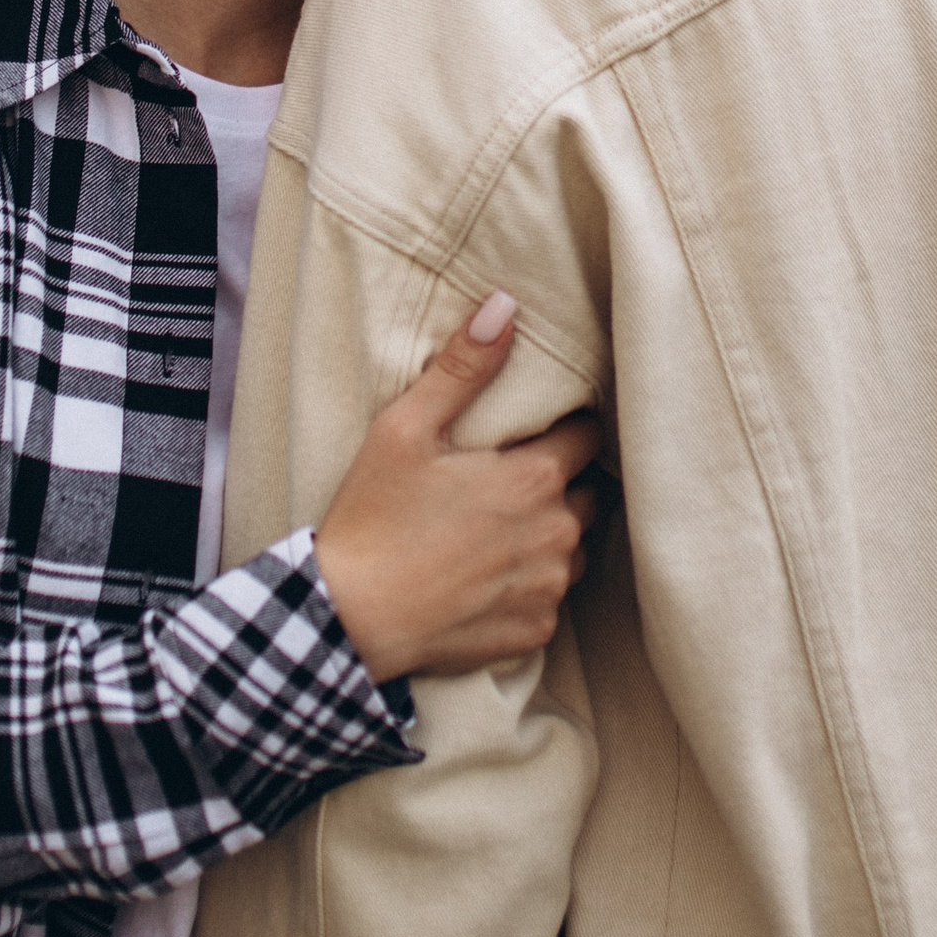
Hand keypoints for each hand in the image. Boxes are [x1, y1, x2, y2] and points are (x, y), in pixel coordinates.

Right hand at [314, 302, 601, 684]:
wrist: (348, 617)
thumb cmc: (373, 518)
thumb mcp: (405, 429)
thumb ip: (463, 368)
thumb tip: (505, 306)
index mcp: (535, 478)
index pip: (588, 437)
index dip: (565, 429)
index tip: (536, 433)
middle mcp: (557, 534)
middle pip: (589, 493)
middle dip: (561, 483)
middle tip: (511, 482)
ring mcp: (549, 587)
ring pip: (575, 548)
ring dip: (551, 535)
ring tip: (500, 530)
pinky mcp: (534, 631)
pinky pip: (551, 598)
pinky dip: (530, 586)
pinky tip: (487, 578)